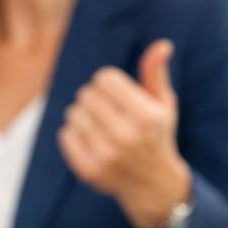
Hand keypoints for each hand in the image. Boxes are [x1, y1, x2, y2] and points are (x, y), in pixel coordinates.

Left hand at [57, 39, 191, 227]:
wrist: (152, 183)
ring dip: (82, 114)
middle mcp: (126, 136)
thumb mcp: (163, 105)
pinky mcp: (88, 170)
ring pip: (73, 113)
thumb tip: (161, 45)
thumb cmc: (156, 135)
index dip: (107, 82)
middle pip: (86, 94)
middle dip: (95, 98)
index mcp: (147, 116)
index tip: (117, 93)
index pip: (104, 79)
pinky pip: (65, 134)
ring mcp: (106, 155)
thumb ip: (156, 74)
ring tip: (100, 125)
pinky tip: (90, 139)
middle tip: (109, 111)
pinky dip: (72, 133)